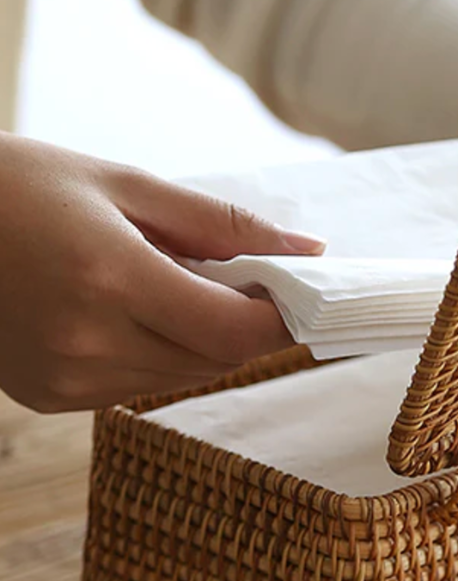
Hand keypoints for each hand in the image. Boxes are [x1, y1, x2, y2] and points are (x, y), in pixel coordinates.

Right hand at [0, 134, 324, 411]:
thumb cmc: (19, 186)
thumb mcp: (125, 184)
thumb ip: (223, 224)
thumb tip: (306, 251)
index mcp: (110, 279)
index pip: (235, 331)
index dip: (282, 317)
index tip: (301, 292)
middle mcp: (87, 343)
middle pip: (217, 359)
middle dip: (247, 323)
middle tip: (241, 275)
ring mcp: (64, 378)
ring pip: (184, 376)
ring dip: (205, 339)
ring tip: (175, 283)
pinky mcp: (49, 396)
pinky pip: (140, 385)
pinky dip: (162, 353)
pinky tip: (135, 310)